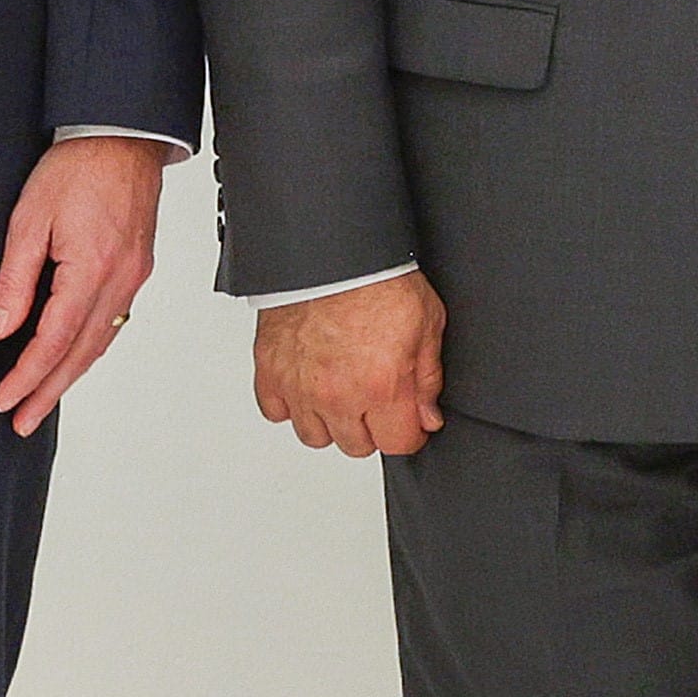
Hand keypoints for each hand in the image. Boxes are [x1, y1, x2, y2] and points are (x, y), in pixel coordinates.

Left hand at [0, 138, 164, 434]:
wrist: (123, 136)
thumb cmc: (76, 167)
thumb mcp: (28, 220)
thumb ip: (14, 280)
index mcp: (91, 270)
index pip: (54, 341)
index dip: (27, 376)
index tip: (5, 401)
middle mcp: (120, 281)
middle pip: (82, 353)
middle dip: (50, 392)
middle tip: (23, 421)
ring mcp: (134, 277)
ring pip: (101, 341)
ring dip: (71, 375)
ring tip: (43, 400)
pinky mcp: (137, 268)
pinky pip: (114, 321)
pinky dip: (91, 348)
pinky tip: (74, 357)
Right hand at [256, 270, 445, 457]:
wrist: (331, 250)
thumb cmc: (377, 278)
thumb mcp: (427, 323)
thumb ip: (428, 379)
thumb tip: (426, 417)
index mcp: (381, 386)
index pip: (398, 444)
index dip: (410, 433)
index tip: (409, 422)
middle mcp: (337, 394)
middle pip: (357, 446)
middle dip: (372, 426)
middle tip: (376, 397)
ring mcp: (299, 386)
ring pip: (315, 436)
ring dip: (330, 420)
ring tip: (341, 391)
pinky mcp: (269, 370)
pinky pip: (276, 411)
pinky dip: (290, 403)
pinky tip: (308, 383)